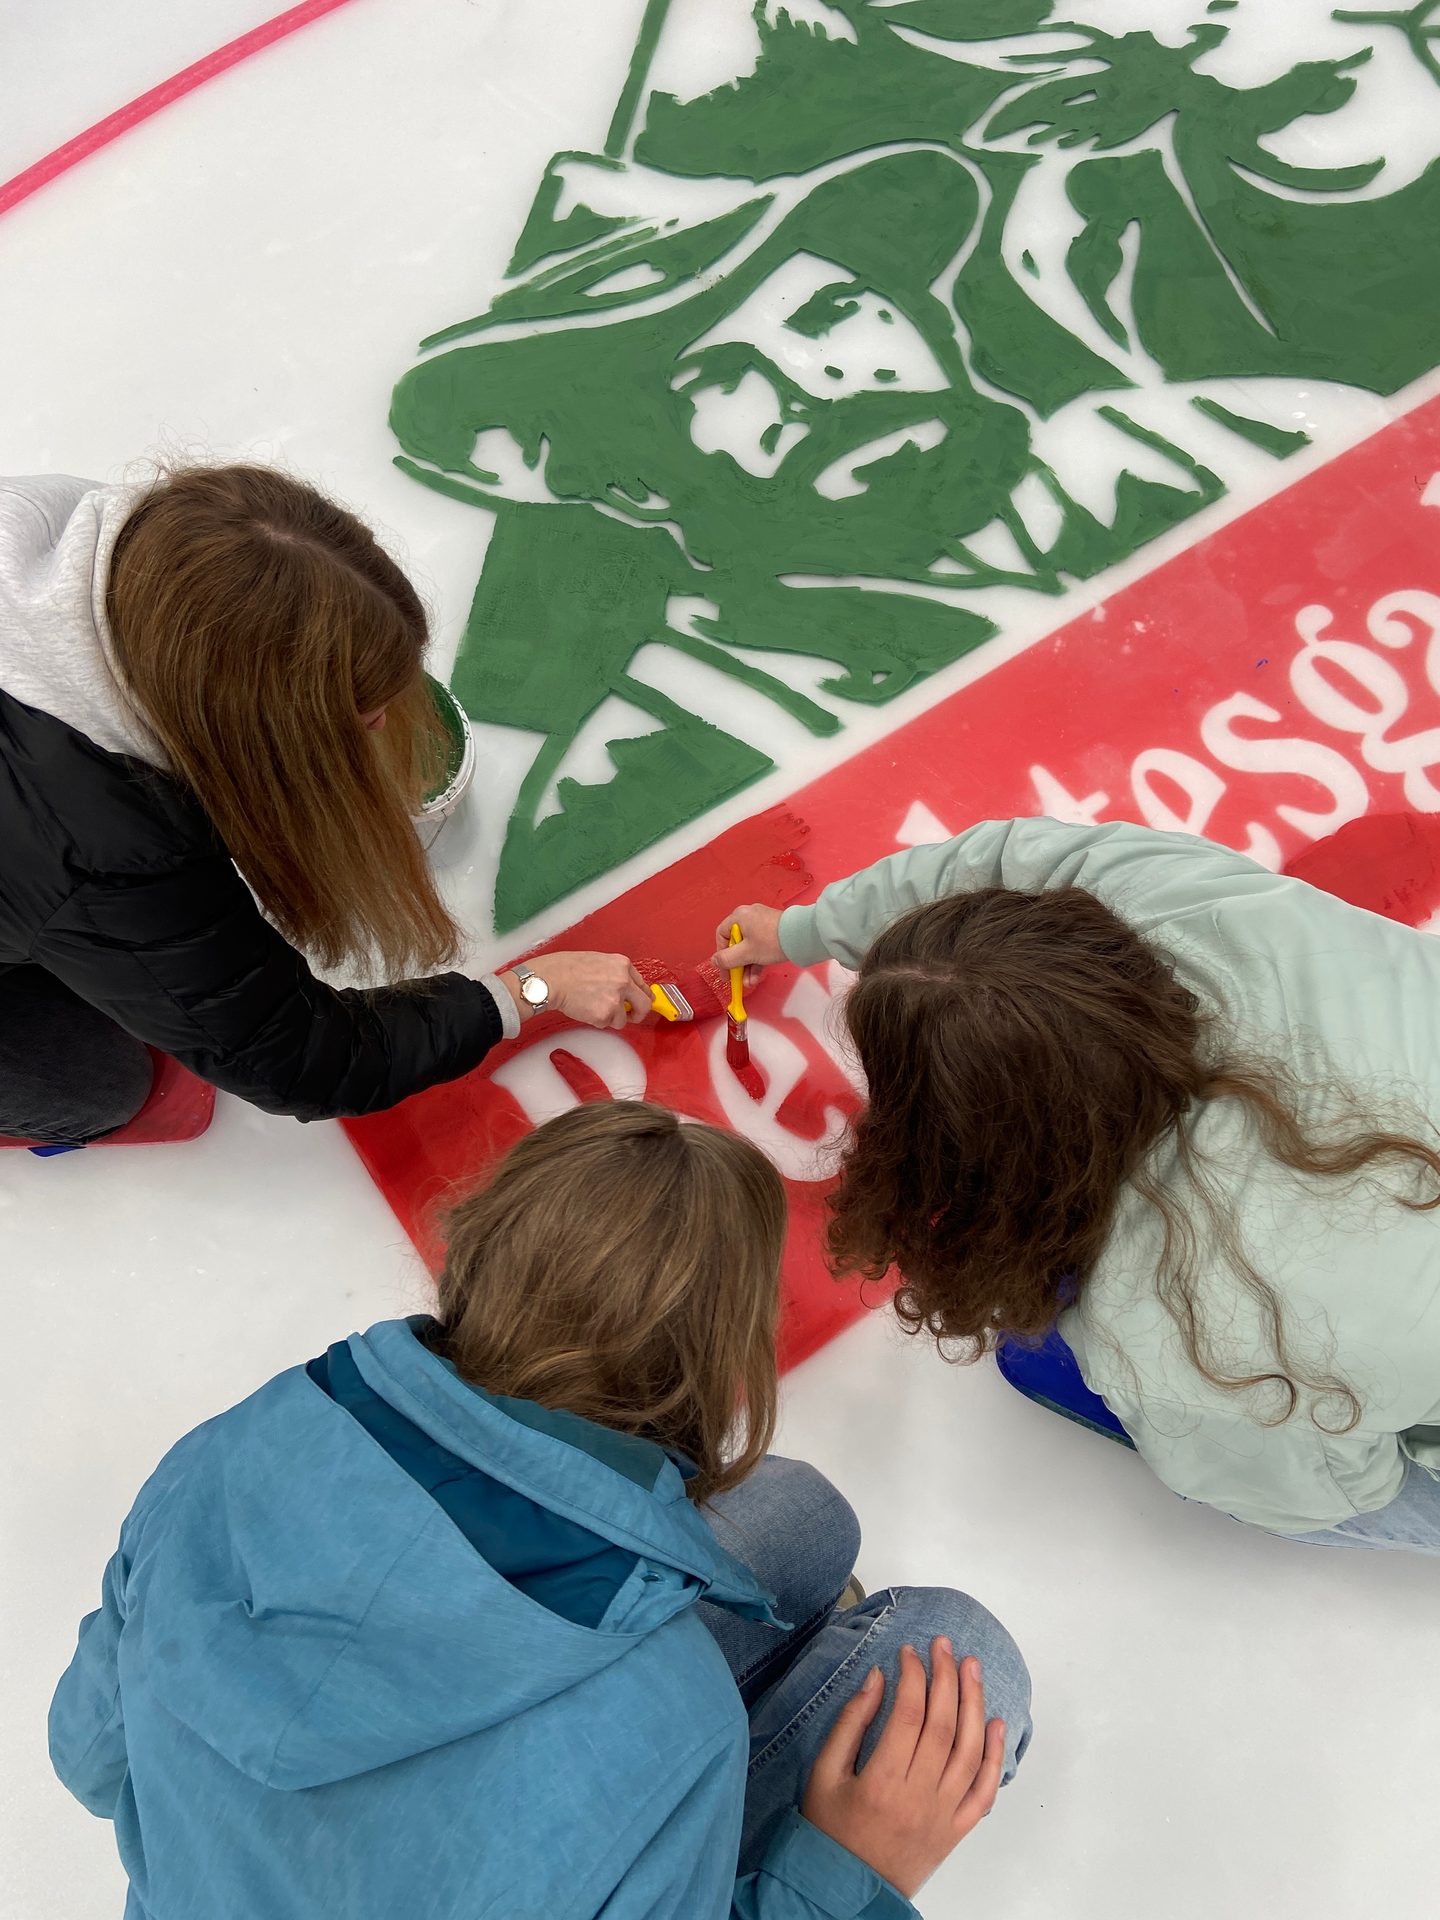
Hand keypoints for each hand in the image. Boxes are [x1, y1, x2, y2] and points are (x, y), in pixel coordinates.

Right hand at [502, 953, 647, 1030]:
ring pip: (623, 1019)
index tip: (639, 1002)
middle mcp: (624, 981)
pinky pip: (607, 1024)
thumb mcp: (597, 961)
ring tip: (593, 1007)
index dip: (641, 996)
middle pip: (645, 1005)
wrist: (551, 979)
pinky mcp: (605, 1015)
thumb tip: (624, 987)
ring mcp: (616, 999)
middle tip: (630, 1016)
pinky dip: (598, 1021)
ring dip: (611, 1018)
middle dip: (638, 1013)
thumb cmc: (565, 968)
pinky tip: (586, 1009)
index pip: (643, 984)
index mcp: (622, 965)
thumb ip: (615, 973)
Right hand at [712, 903, 784, 977]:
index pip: (722, 935)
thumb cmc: (771, 941)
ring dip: (747, 966)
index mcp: (739, 916)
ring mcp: (762, 924)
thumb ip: (727, 959)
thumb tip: (715, 961)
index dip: (721, 954)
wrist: (801, 936)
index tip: (724, 968)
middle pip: (736, 943)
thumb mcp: (746, 953)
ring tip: (749, 982)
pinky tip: (756, 977)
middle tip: (736, 979)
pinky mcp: (773, 931)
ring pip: (749, 947)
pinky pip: (760, 946)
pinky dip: (757, 961)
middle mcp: (749, 917)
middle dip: (737, 965)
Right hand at [801, 1641, 1005, 1899]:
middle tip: (944, 1645)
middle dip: (946, 1677)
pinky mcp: (956, 1831)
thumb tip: (878, 1679)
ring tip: (972, 1667)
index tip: (909, 1651)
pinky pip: (984, 1791)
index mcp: (882, 1781)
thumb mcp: (823, 1773)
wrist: (845, 1889)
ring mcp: (943, 1816)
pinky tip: (995, 1723)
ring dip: (975, 1704)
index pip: (908, 1713)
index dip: (913, 1675)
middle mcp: (919, 1797)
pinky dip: (995, 1756)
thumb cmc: (830, 1829)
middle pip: (943, 1725)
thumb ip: (850, 1723)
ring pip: (969, 1751)